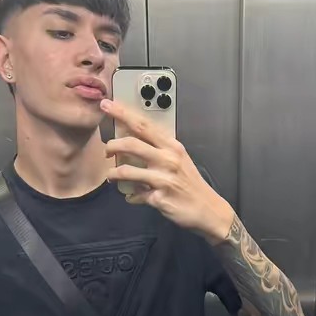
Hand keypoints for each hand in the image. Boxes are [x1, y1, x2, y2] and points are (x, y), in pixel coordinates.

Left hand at [101, 98, 234, 242]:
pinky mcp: (159, 198)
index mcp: (172, 147)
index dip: (122, 114)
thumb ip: (159, 150)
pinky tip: (132, 197)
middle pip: (131, 144)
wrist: (208, 210)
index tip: (106, 105)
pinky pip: (135, 195)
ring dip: (113, 174)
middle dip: (112, 146)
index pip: (143, 125)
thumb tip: (134, 143)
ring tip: (112, 176)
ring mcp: (163, 179)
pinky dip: (131, 196)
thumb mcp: (180, 160)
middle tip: (107, 151)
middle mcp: (168, 160)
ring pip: (126, 171)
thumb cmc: (191, 184)